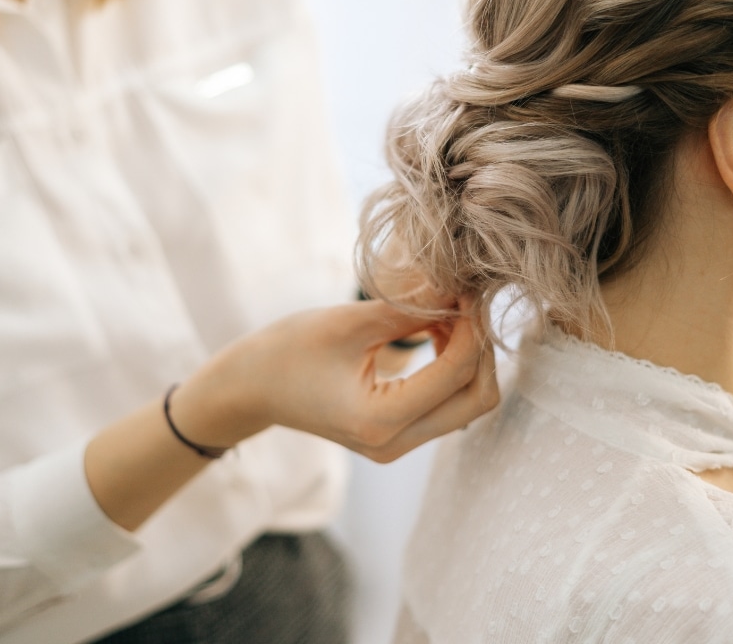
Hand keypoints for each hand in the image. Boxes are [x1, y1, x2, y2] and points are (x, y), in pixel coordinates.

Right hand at [173, 299, 497, 462]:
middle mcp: (396, 444)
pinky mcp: (398, 437)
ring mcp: (399, 447)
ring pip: (467, 403)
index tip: (467, 289)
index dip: (473, 327)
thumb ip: (408, 307)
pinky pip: (447, 404)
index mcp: (380, 420)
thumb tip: (458, 284)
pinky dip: (451, 366)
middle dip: (481, 346)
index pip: (457, 373)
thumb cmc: (287, 350)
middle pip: (477, 399)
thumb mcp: (348, 321)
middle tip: (466, 302)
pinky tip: (435, 330)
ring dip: (468, 355)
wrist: (251, 387)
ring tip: (445, 312)